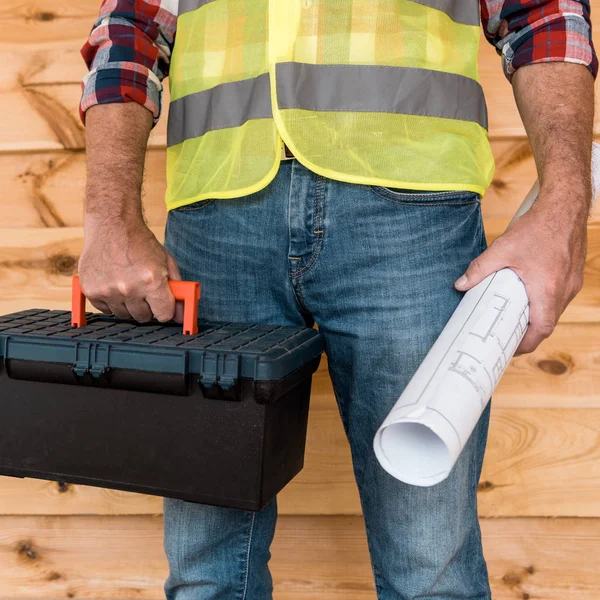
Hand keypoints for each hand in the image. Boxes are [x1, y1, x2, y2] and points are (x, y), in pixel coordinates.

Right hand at [78, 215, 183, 323]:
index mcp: (151, 281)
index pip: (164, 315)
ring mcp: (108, 291)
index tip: (163, 304)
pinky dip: (112, 302)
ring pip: (124, 316)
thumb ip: (178, 290)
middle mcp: (129, 288)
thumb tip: (182, 316)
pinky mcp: (91, 291)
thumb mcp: (167, 262)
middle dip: (147, 307)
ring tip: (129, 285)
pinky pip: (106, 310)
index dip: (165, 310)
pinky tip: (115, 285)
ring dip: (129, 305)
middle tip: (145, 291)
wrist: (112, 226)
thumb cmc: (141, 243)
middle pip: (143, 317)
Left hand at [454, 196, 587, 354]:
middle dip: (528, 333)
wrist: (565, 207)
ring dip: (536, 318)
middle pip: (547, 324)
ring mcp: (572, 283)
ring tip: (514, 319)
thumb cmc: (537, 227)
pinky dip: (544, 304)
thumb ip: (479, 269)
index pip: (541, 330)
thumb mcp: (502, 249)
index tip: (510, 348)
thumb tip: (461, 285)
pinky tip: (529, 298)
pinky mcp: (573, 276)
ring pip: (554, 311)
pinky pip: (559, 298)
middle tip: (507, 336)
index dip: (526, 344)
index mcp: (547, 289)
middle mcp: (564, 290)